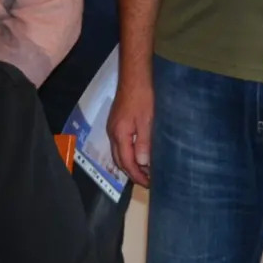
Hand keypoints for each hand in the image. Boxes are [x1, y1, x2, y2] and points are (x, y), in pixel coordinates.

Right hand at [109, 71, 153, 187]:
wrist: (134, 78)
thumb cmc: (143, 98)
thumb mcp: (147, 121)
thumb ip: (143, 143)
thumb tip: (142, 163)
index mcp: (120, 135)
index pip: (126, 162)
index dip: (137, 175)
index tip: (150, 184)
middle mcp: (113, 133)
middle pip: (119, 160)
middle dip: (131, 173)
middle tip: (147, 181)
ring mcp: (113, 128)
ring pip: (118, 153)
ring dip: (129, 164)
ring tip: (144, 171)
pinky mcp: (116, 123)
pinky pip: (120, 145)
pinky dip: (128, 154)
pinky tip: (138, 154)